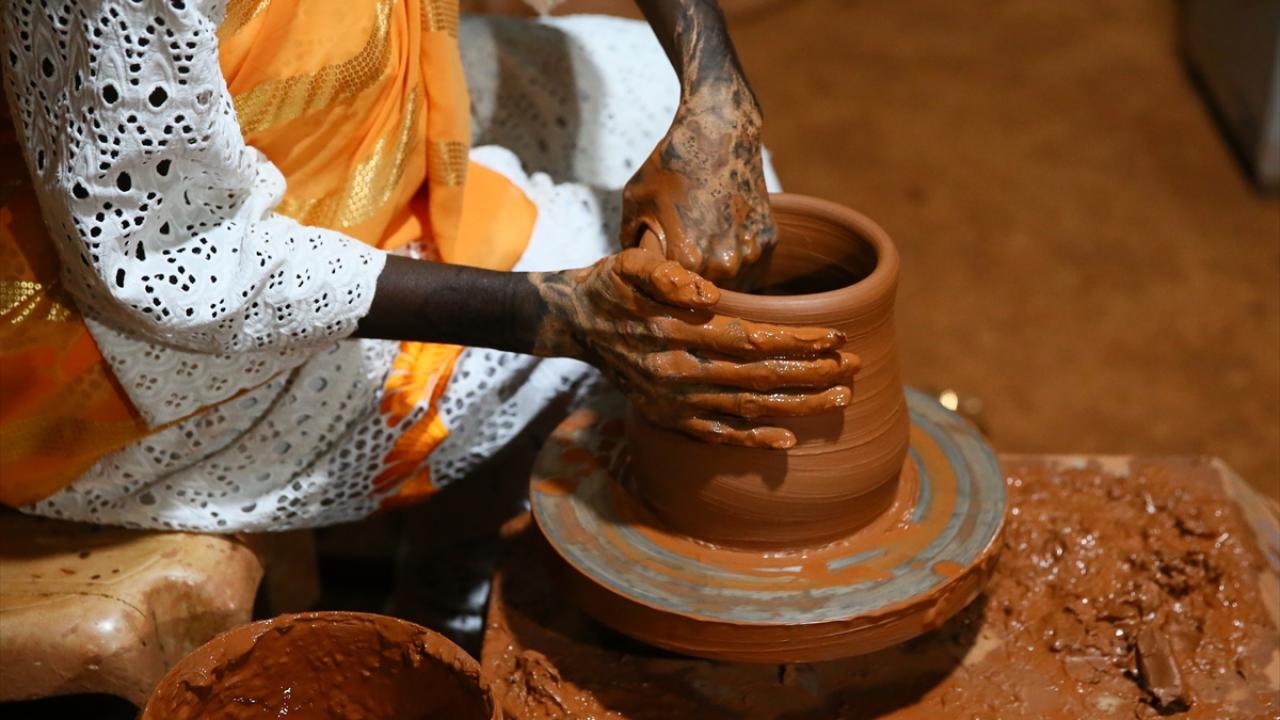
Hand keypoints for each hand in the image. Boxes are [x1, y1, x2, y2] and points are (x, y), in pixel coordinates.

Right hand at [531, 248, 858, 448]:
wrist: (574, 323)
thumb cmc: (612, 286)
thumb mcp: (631, 264)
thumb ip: (668, 276)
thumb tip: (709, 297)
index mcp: (676, 333)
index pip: (751, 340)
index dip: (797, 341)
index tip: (837, 337)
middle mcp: (678, 375)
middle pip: (759, 378)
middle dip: (813, 374)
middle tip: (856, 368)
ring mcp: (675, 402)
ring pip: (748, 409)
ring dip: (799, 406)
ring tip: (842, 399)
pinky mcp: (669, 418)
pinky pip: (717, 435)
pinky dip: (753, 440)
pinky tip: (788, 440)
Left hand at [621, 76, 775, 285]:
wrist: (719, 129)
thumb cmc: (670, 164)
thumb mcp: (634, 201)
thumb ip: (630, 240)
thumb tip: (631, 264)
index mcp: (687, 259)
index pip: (671, 292)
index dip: (661, 282)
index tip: (657, 271)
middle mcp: (723, 263)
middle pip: (702, 290)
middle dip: (689, 279)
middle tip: (680, 254)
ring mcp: (750, 252)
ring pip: (730, 280)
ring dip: (716, 271)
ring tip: (703, 240)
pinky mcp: (768, 238)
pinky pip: (750, 261)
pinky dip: (737, 253)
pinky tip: (723, 228)